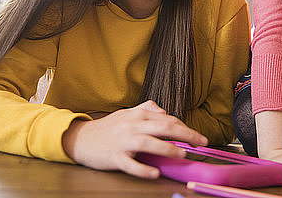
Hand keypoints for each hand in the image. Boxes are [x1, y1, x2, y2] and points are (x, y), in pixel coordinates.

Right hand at [61, 100, 207, 178]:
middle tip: (201, 143)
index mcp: (137, 114)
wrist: (80, 138)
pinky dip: (143, 169)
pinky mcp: (114, 157)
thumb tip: (164, 111)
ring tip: (182, 154)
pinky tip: (155, 172)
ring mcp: (123, 141)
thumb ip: (146, 109)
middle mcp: (132, 125)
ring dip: (168, 148)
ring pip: (149, 143)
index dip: (186, 127)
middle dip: (186, 134)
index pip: (167, 119)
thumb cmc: (108, 128)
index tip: (198, 137)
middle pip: (163, 127)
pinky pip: (131, 164)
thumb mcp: (127, 113)